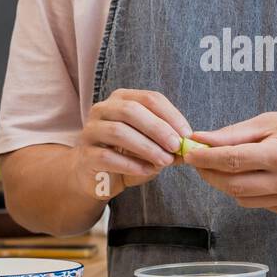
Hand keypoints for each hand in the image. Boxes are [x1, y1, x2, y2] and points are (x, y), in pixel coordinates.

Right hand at [72, 88, 190, 199]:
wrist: (97, 177)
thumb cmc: (127, 156)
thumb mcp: (152, 147)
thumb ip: (169, 144)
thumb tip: (191, 146)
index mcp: (122, 99)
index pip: (150, 98)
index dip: (171, 115)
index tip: (187, 134)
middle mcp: (103, 109)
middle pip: (131, 110)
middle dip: (158, 128)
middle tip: (176, 146)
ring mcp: (90, 130)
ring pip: (118, 131)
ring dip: (146, 147)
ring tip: (164, 161)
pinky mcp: (85, 154)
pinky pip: (107, 156)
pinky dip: (130, 164)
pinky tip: (147, 170)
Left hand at [185, 110, 276, 216]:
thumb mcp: (272, 120)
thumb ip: (234, 133)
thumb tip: (201, 139)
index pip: (232, 161)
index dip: (206, 158)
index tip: (190, 152)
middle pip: (233, 184)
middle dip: (209, 173)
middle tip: (197, 160)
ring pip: (242, 198)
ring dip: (224, 183)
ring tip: (220, 166)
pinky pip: (258, 204)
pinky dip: (246, 191)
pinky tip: (249, 176)